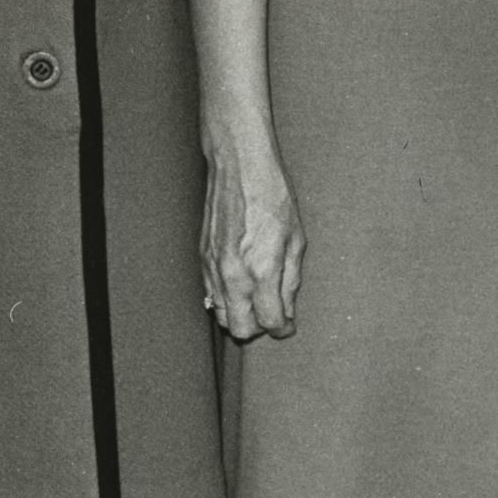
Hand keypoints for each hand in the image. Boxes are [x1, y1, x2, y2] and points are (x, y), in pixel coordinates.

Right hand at [201, 139, 304, 340]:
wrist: (239, 168)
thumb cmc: (272, 197)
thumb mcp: (295, 239)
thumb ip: (291, 281)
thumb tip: (287, 309)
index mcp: (262, 270)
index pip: (270, 321)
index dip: (283, 328)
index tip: (288, 324)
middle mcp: (234, 275)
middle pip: (240, 329)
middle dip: (259, 328)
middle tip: (272, 315)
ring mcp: (214, 268)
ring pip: (222, 315)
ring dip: (240, 315)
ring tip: (256, 301)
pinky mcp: (202, 259)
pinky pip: (210, 295)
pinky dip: (225, 299)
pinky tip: (240, 286)